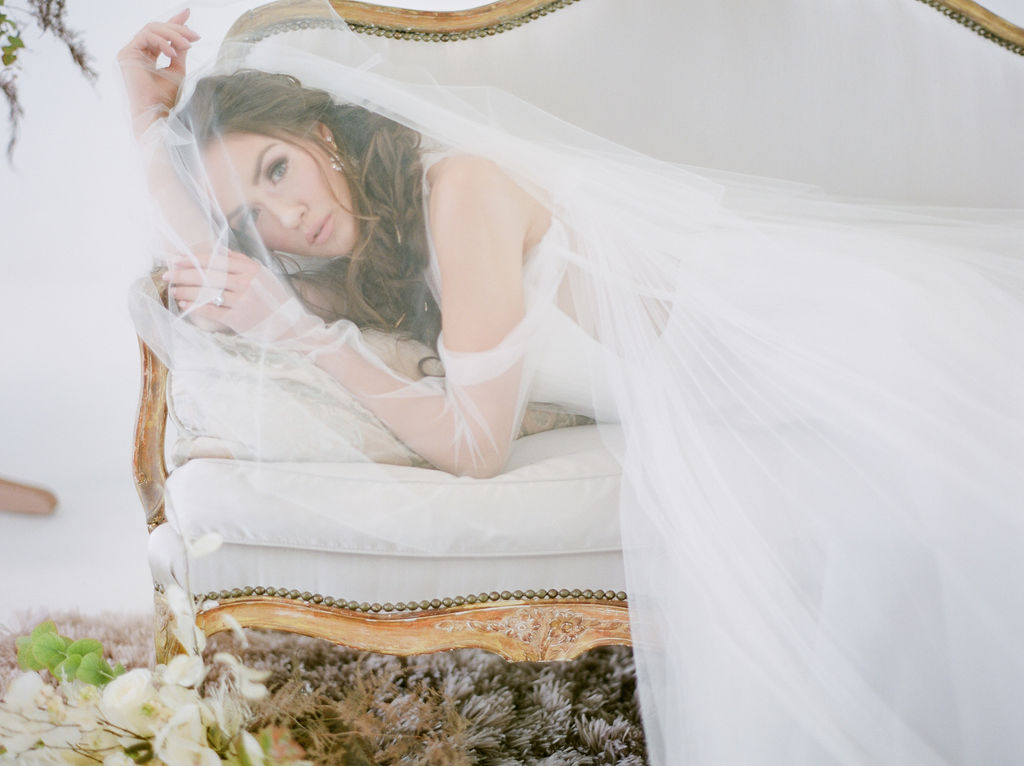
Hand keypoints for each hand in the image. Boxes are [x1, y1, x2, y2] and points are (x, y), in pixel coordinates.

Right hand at [118, 10, 198, 134]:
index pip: (160, 35)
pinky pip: (145, 37)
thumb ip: (180, 52)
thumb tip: (187, 35)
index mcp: (147, 57)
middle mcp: (136, 53)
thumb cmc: (166, 99)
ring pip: (151, 29)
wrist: (155, 114)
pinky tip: (173, 53)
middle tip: (195, 35)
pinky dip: (162, 42)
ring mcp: (129, 53)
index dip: (174, 22)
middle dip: (177, 28)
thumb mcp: (177, 71)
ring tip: (188, 44)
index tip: (188, 12)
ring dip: (173, 34)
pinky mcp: (126, 54)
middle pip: (156, 29)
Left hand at [164, 248, 320, 343]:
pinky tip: (184, 304)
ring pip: (207, 292)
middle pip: (209, 274)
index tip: (177, 259)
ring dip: (186, 290)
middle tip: (168, 273)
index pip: (216, 260)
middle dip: (184, 274)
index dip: (193, 259)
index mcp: (253, 269)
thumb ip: (242, 264)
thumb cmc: (274, 301)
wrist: (291, 326)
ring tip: (174, 289)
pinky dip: (194, 306)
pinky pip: (210, 310)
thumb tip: (217, 252)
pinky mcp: (239, 318)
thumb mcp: (263, 276)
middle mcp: (247, 282)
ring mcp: (243, 301)